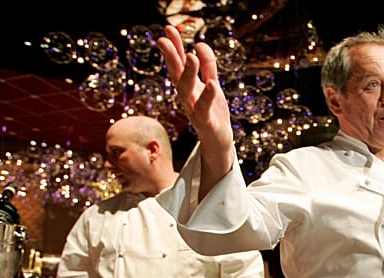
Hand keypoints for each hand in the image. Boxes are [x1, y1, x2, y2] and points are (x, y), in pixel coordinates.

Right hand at [156, 25, 233, 184]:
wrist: (219, 142)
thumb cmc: (213, 112)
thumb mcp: (211, 85)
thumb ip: (208, 66)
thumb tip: (199, 44)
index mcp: (188, 87)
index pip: (178, 64)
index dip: (174, 47)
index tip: (168, 29)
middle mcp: (187, 97)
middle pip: (176, 75)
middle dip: (171, 57)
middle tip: (164, 40)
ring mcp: (195, 110)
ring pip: (187, 91)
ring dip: (187, 73)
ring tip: (191, 56)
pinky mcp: (206, 123)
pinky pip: (204, 109)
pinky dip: (206, 97)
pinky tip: (211, 84)